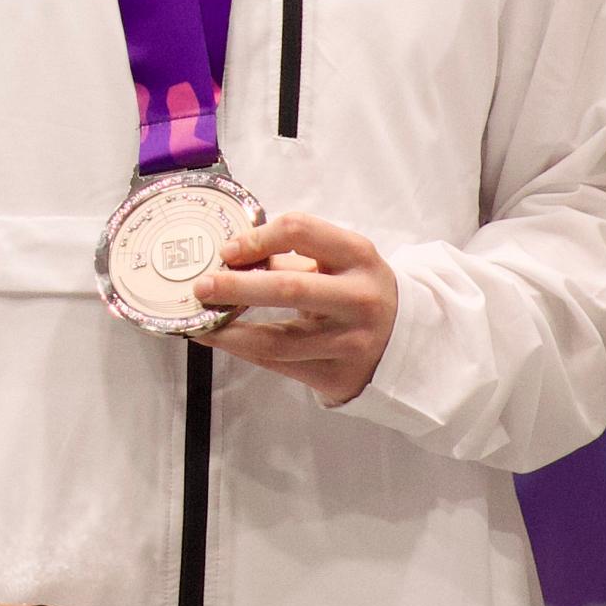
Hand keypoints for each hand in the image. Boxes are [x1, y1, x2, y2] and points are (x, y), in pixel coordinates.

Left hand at [192, 211, 396, 403]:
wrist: (406, 340)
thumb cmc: (357, 289)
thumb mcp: (339, 261)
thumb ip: (292, 255)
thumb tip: (230, 256)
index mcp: (358, 256)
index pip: (300, 231)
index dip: (257, 237)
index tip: (227, 251)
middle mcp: (357, 298)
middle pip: (289, 289)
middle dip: (236, 287)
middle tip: (201, 287)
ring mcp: (350, 341)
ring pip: (278, 340)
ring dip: (230, 332)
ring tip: (199, 321)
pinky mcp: (337, 374)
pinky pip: (280, 364)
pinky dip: (244, 351)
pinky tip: (220, 339)